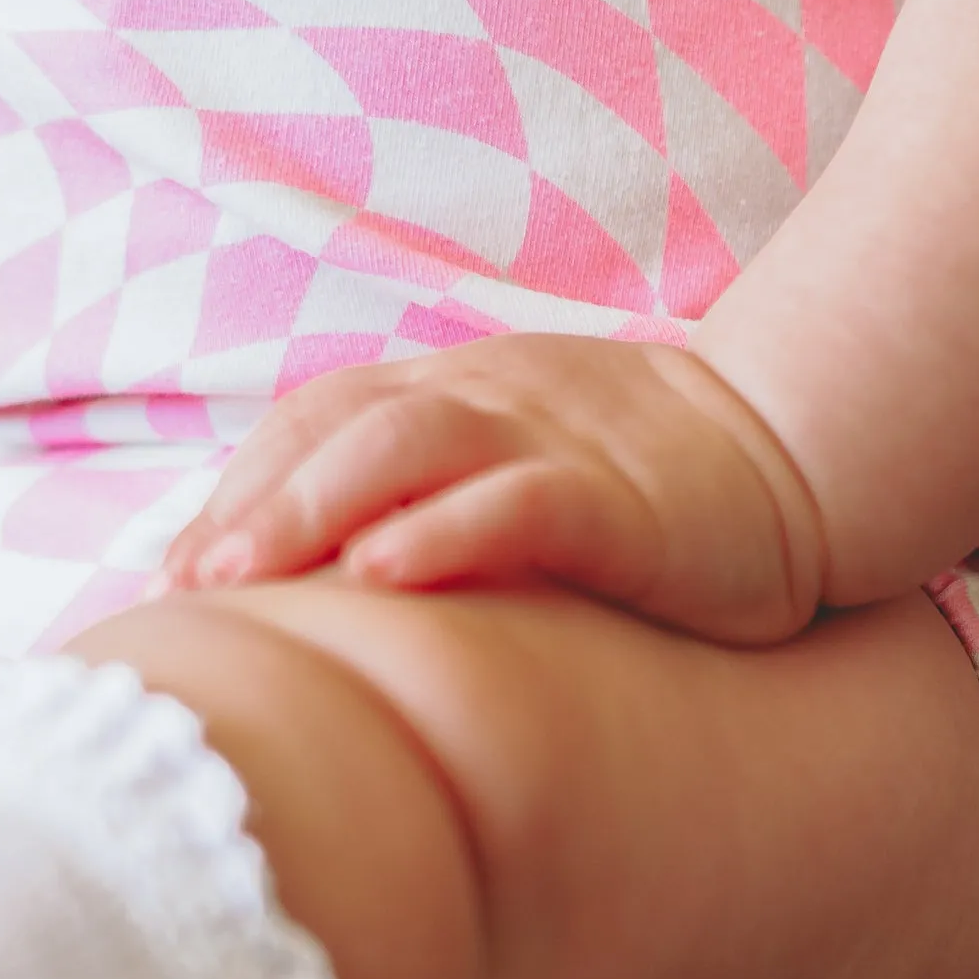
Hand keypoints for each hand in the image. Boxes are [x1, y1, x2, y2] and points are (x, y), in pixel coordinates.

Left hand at [159, 335, 827, 646]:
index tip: (177, 568)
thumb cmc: (647, 481)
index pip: (323, 418)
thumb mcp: (524, 464)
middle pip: (347, 430)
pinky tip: (385, 569)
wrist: (800, 452)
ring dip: (316, 507)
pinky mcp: (623, 497)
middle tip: (185, 587)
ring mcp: (558, 441)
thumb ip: (435, 490)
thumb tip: (327, 576)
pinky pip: (526, 502)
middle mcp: (493, 400)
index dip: (244, 483)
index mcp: (462, 391)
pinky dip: (449, 528)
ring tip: (243, 577)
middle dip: (256, 503)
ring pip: (414, 448)